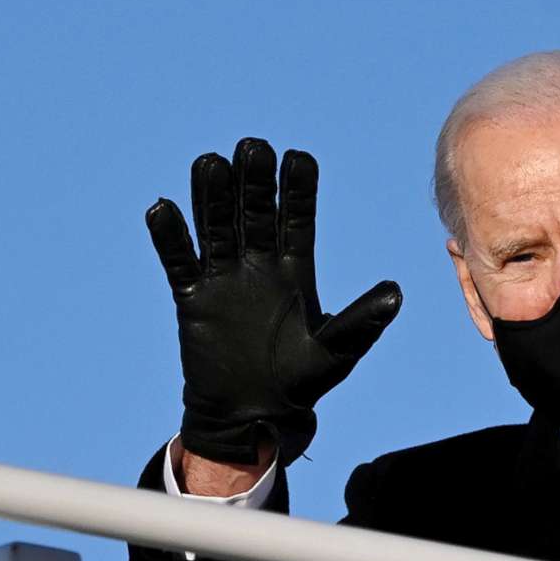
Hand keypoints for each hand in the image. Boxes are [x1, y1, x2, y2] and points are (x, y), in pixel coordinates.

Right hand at [145, 139, 401, 465]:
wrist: (254, 415)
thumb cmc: (300, 383)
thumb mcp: (335, 352)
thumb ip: (361, 322)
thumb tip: (396, 293)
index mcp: (295, 271)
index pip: (296, 220)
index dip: (297, 190)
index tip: (299, 157)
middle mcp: (258, 266)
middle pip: (254, 214)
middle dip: (254, 182)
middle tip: (253, 146)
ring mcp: (224, 279)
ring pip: (216, 227)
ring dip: (211, 198)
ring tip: (210, 162)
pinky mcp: (193, 298)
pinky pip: (180, 262)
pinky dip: (171, 238)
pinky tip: (162, 209)